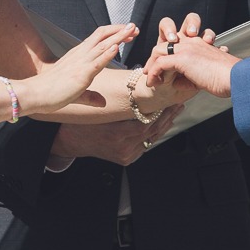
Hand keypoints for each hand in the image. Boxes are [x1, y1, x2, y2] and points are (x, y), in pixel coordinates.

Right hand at [21, 23, 137, 113]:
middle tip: (134, 27)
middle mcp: (80, 55)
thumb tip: (102, 102)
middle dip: (120, 31)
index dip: (114, 34)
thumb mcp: (75, 93)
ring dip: (118, 37)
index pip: (98, 39)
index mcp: (78, 56)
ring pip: (102, 45)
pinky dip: (107, 53)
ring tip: (131, 30)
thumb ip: (90, 96)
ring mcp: (80, 64)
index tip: (128, 33)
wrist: (34, 94)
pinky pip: (96, 62)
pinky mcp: (80, 75)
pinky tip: (116, 46)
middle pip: (102, 36)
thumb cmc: (50, 93)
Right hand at [49, 105, 181, 165]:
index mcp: (116, 134)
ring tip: (175, 112)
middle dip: (166, 116)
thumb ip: (120, 104)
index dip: (159, 111)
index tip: (168, 100)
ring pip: (151, 139)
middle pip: (152, 131)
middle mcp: (123, 147)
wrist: (73, 141)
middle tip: (177, 104)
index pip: (146, 123)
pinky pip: (145, 146)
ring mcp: (126, 155)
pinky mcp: (127, 159)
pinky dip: (154, 134)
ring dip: (164, 125)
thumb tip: (140, 89)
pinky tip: (163, 124)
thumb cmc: (85, 121)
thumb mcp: (101, 109)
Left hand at [144, 26, 237, 98]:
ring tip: (150, 77)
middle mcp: (192, 41)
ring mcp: (187, 48)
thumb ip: (190, 76)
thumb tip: (178, 82)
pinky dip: (154, 73)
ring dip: (151, 64)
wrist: (235, 78)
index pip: (177, 41)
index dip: (165, 53)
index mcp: (199, 43)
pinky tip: (154, 83)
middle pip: (164, 41)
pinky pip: (160, 63)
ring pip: (159, 49)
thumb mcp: (205, 75)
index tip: (161, 70)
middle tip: (149, 72)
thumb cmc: (225, 79)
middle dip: (154, 57)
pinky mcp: (183, 58)